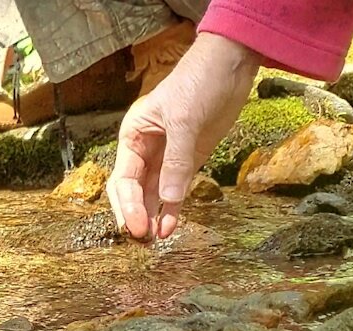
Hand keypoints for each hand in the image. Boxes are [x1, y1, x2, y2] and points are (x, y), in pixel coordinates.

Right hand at [107, 33, 260, 239]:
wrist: (229, 67)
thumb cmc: (197, 83)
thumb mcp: (184, 121)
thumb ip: (176, 162)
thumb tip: (167, 200)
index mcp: (133, 136)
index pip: (123, 178)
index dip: (127, 205)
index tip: (137, 227)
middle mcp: (145, 150)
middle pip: (132, 190)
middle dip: (135, 214)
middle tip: (141, 239)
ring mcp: (167, 158)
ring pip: (152, 195)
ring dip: (153, 216)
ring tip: (155, 241)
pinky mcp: (189, 162)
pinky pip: (176, 191)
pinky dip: (173, 210)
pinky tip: (170, 227)